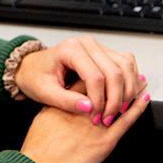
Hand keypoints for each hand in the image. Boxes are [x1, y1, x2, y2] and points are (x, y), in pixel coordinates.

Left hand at [13, 35, 145, 125]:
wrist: (33, 67)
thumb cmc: (36, 76)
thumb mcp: (44, 92)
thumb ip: (66, 101)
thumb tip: (89, 108)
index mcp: (70, 49)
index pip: (95, 76)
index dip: (99, 100)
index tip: (95, 117)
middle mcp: (87, 44)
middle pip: (114, 71)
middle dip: (115, 99)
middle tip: (108, 118)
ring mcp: (98, 47)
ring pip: (125, 66)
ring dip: (126, 91)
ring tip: (117, 110)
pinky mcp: (105, 53)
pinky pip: (126, 64)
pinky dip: (129, 82)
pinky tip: (123, 98)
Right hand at [19, 75, 150, 162]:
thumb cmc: (38, 150)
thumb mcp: (42, 118)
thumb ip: (56, 106)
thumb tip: (63, 100)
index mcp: (67, 102)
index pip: (86, 81)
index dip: (98, 73)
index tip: (105, 67)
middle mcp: (83, 110)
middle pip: (104, 88)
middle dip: (116, 79)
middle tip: (126, 70)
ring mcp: (96, 125)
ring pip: (118, 101)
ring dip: (130, 89)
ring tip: (139, 79)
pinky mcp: (105, 142)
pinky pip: (125, 121)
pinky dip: (137, 109)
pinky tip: (143, 98)